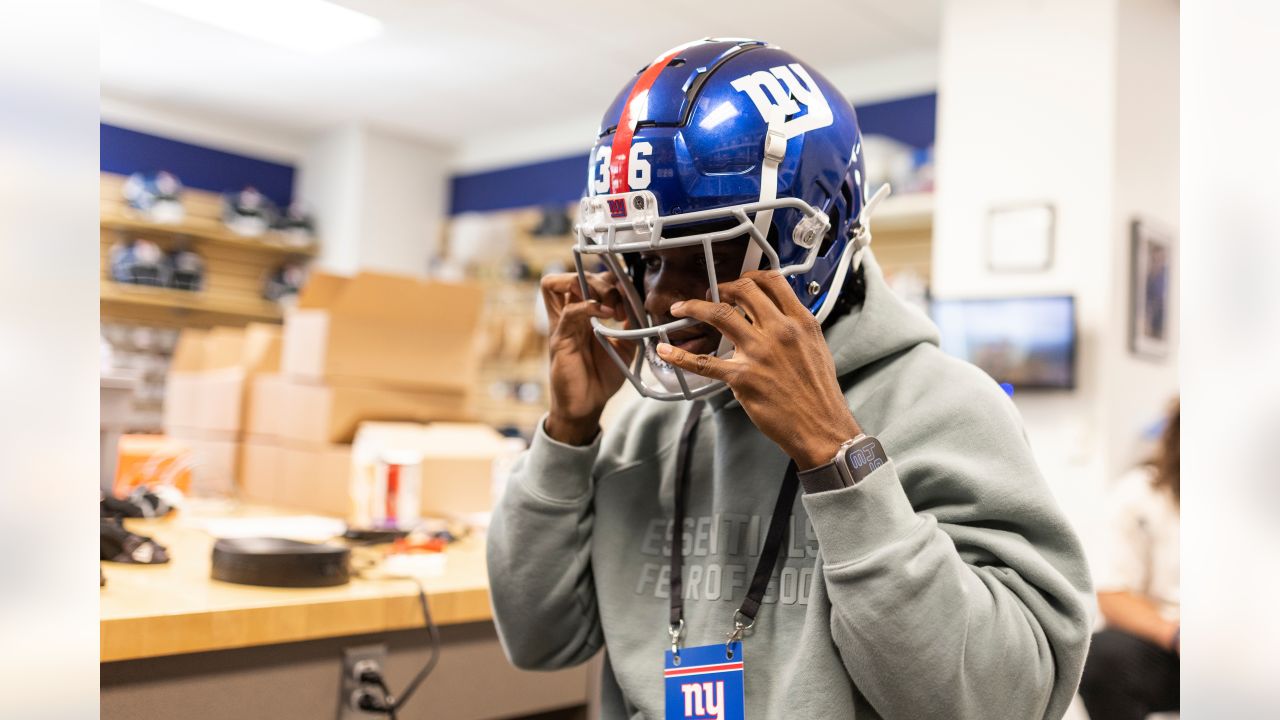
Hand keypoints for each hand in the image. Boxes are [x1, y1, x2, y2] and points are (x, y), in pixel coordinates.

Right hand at [540, 271, 632, 444]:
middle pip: (573, 274)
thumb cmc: (602, 375)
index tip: (629, 296)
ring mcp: (562, 324)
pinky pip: (569, 312)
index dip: (609, 279)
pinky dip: (589, 306)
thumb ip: (631, 325)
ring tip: (610, 306)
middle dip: (601, 280)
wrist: (588, 404)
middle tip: (620, 303)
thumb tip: (641, 304)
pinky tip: (608, 316)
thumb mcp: (625, 345)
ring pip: (559, 283)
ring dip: (589, 286)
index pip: (588, 278)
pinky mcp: (559, 339)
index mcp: (583, 313)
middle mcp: (569, 314)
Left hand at [656, 270, 860, 468]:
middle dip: (721, 287)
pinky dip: (679, 356)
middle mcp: (779, 331)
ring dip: (694, 307)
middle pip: (743, 290)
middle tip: (711, 294)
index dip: (750, 276)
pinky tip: (665, 351)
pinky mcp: (742, 378)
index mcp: (800, 322)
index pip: (772, 281)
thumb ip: (795, 327)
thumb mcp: (816, 347)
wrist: (821, 426)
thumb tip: (776, 314)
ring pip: (719, 315)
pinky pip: (704, 363)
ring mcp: (759, 353)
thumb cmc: (818, 392)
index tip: (739, 281)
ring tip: (681, 308)